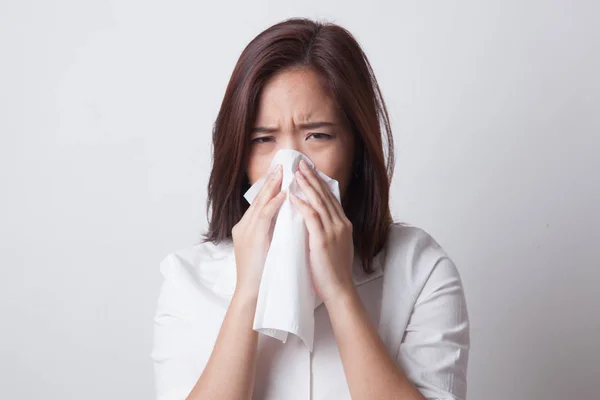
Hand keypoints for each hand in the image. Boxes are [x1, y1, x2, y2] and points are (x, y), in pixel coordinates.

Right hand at [232, 165, 284, 299]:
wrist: (251, 295)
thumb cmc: (261, 275)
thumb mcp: (265, 248)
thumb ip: (271, 233)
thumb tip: (284, 221)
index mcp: (247, 228)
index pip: (260, 202)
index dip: (270, 187)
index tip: (280, 173)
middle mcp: (244, 227)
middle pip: (259, 198)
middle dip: (271, 181)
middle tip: (282, 164)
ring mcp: (247, 232)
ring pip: (261, 204)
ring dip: (273, 187)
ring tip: (283, 172)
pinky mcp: (253, 239)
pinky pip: (264, 217)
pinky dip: (274, 205)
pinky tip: (283, 195)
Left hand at [289, 160, 355, 303]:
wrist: (339, 290)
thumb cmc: (333, 272)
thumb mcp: (334, 246)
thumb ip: (327, 231)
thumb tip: (316, 222)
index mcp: (343, 225)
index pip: (331, 198)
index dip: (320, 183)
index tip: (310, 171)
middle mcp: (340, 224)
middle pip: (325, 195)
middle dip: (313, 178)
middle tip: (301, 163)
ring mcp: (333, 231)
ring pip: (319, 202)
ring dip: (307, 185)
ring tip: (296, 172)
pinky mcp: (323, 240)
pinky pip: (312, 217)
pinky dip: (303, 204)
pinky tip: (293, 196)